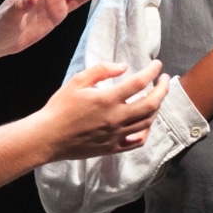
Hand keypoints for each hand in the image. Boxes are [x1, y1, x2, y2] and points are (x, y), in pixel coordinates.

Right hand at [39, 60, 169, 159]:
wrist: (48, 137)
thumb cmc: (60, 107)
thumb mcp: (77, 81)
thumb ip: (101, 71)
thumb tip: (123, 67)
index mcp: (107, 99)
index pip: (139, 83)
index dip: (152, 71)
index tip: (158, 65)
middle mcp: (116, 118)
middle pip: (151, 104)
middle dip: (163, 89)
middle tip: (165, 80)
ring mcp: (116, 135)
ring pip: (147, 122)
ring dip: (157, 108)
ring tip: (156, 98)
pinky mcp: (113, 148)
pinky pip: (137, 141)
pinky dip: (146, 131)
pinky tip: (145, 123)